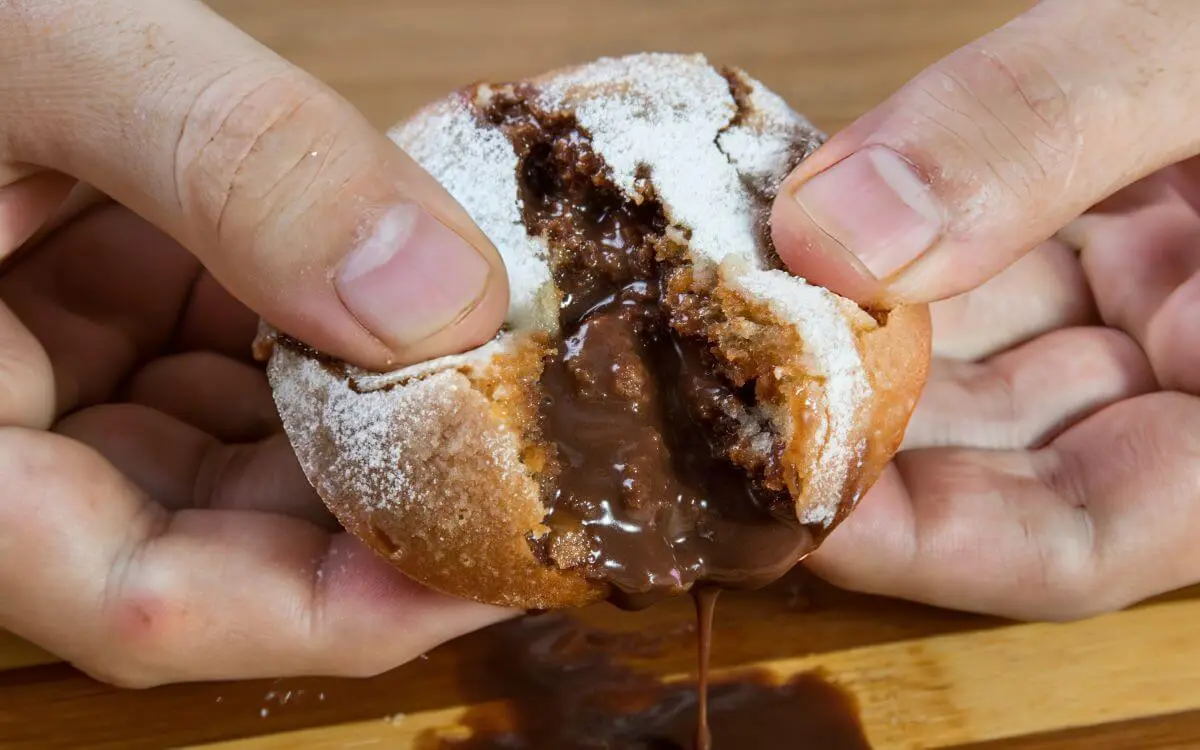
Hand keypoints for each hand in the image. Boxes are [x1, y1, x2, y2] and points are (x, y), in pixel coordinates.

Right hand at [0, 1, 513, 685]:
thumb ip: (234, 161)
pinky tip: (433, 304)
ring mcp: (75, 369)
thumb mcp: (45, 51)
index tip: (489, 577)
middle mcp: (20, 433)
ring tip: (509, 390)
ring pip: (252, 452)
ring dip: (385, 423)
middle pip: (226, 545)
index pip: (149, 606)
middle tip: (541, 480)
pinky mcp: (117, 305)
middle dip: (389, 518)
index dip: (334, 615)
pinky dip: (346, 336)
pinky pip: (248, 358)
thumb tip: (440, 298)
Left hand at [771, 0, 1199, 619]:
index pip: (1072, 542)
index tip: (782, 493)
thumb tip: (834, 230)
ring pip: (972, 371)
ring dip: (852, 343)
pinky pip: (980, 277)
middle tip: (714, 400)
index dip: (921, 537)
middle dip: (857, 434)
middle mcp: (1193, 381)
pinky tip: (798, 231)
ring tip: (730, 317)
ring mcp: (1146, 309)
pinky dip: (889, 256)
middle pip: (997, 464)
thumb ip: (1048, 124)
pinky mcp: (1107, 239)